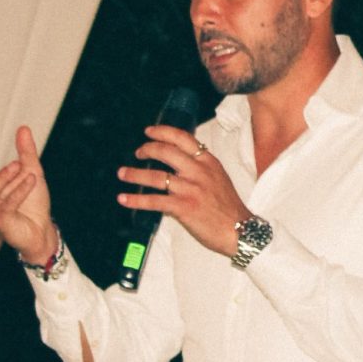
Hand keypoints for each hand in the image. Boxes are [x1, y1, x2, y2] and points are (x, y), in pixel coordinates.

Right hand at [0, 126, 57, 263]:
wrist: (43, 228)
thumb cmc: (33, 202)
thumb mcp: (31, 171)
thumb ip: (26, 152)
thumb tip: (24, 128)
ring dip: (3, 177)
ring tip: (18, 165)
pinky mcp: (2, 222)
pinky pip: (8, 203)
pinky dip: (20, 190)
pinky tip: (31, 179)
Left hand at [117, 125, 248, 255]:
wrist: (239, 230)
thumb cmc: (229, 208)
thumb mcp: (219, 178)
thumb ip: (201, 168)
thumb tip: (179, 164)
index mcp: (208, 162)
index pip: (183, 138)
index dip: (162, 132)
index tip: (149, 132)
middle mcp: (199, 171)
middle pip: (166, 151)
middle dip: (147, 149)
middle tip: (138, 153)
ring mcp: (190, 189)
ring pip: (156, 176)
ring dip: (134, 174)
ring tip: (123, 174)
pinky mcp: (183, 207)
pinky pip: (154, 201)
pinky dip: (136, 200)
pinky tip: (124, 199)